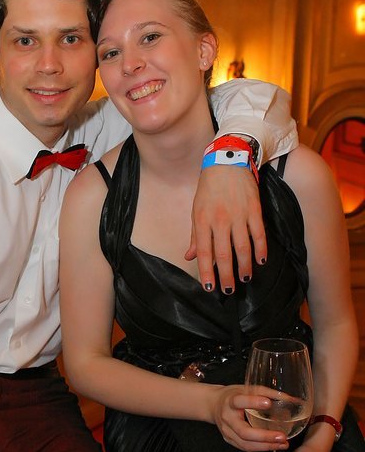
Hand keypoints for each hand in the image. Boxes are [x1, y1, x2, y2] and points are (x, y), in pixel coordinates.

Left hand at [185, 166, 266, 292]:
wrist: (227, 161)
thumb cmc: (209, 188)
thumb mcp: (196, 210)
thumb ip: (196, 236)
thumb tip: (190, 257)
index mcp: (202, 221)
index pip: (204, 253)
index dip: (207, 272)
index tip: (209, 288)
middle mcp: (220, 220)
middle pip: (224, 254)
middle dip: (227, 275)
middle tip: (230, 290)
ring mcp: (238, 215)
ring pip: (243, 247)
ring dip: (244, 266)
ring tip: (245, 278)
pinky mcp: (254, 209)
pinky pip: (259, 234)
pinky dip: (261, 249)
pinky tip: (261, 261)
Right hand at [211, 385, 287, 451]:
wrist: (213, 405)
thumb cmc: (233, 395)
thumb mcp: (247, 388)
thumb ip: (267, 393)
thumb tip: (291, 399)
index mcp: (230, 401)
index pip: (239, 402)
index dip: (253, 402)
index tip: (268, 403)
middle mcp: (227, 418)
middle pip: (244, 431)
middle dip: (264, 436)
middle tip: (281, 436)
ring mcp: (227, 431)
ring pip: (246, 444)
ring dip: (266, 446)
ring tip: (282, 443)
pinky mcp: (229, 440)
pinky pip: (245, 447)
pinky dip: (261, 448)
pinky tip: (273, 446)